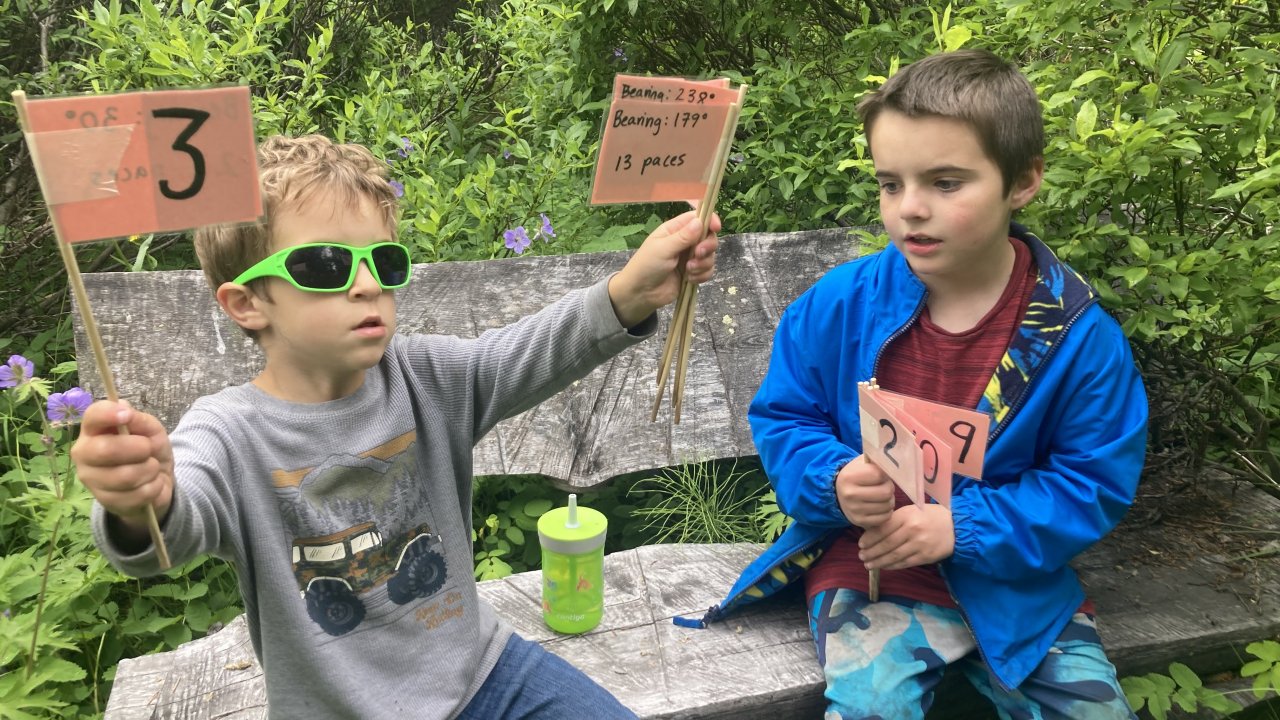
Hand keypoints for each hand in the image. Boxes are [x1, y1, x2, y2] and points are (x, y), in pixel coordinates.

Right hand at [71, 400, 173, 536]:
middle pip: (106, 450)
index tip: (127, 415)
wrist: (156, 479)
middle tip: (149, 449)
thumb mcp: (150, 429)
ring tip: (152, 467)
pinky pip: (137, 495)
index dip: (108, 414)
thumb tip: (124, 409)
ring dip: (150, 470)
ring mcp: (91, 480)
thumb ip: (139, 419)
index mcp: (93, 430)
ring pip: (125, 476)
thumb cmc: (147, 447)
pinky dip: (154, 487)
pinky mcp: (105, 501)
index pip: (91, 417)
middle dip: (139, 448)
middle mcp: (84, 454)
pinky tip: (151, 483)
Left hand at [607, 209, 720, 326]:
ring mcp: (690, 258)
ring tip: (688, 271)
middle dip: (707, 246)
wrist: (641, 294)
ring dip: (703, 264)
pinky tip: (689, 280)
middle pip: (708, 236)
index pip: (697, 217)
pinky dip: (702, 275)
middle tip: (698, 254)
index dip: (709, 220)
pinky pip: (708, 271)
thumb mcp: (663, 249)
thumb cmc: (646, 266)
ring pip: (710, 255)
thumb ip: (683, 236)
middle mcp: (685, 241)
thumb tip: (700, 221)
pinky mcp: (693, 273)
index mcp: (675, 229)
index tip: (716, 227)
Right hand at [835, 455, 894, 527]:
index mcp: (850, 476)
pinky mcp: (860, 521)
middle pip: (886, 492)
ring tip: (882, 496)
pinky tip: (880, 506)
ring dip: (889, 500)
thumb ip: (876, 460)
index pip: (879, 475)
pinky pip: (885, 517)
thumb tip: (895, 462)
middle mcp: (850, 494)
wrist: (838, 493)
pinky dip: (886, 511)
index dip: (884, 474)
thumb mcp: (861, 463)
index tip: (881, 474)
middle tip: (885, 486)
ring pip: (887, 505)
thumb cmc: (855, 475)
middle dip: (889, 488)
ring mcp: (854, 510)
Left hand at [859, 503, 954, 570]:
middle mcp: (912, 530)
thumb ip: (894, 520)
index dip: (869, 538)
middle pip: (886, 544)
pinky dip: (892, 566)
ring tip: (868, 564)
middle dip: (871, 552)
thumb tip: (872, 532)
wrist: (956, 526)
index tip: (860, 544)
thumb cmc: (929, 516)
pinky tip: (884, 566)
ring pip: (894, 556)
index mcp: (906, 516)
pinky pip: (905, 563)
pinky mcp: (926, 556)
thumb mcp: (911, 511)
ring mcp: (920, 545)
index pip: (883, 529)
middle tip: (861, 556)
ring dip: (879, 562)